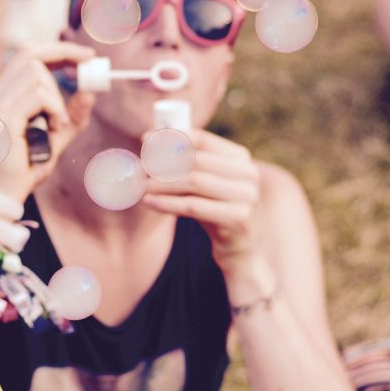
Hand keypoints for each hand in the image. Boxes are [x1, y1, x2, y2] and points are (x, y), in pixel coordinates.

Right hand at [0, 43, 96, 202]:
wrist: (4, 196)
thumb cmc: (25, 170)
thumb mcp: (56, 140)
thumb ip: (71, 119)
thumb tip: (89, 94)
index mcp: (5, 95)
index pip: (28, 55)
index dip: (58, 49)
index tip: (86, 56)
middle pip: (30, 54)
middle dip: (64, 54)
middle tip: (87, 66)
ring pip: (37, 74)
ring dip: (57, 98)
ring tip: (58, 125)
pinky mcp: (3, 118)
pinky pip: (38, 96)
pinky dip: (55, 109)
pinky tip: (55, 128)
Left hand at [140, 130, 263, 276]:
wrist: (239, 252)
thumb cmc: (215, 213)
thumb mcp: (204, 186)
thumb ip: (186, 164)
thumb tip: (149, 140)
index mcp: (241, 159)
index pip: (203, 140)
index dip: (173, 138)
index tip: (145, 141)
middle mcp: (248, 174)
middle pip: (196, 161)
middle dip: (164, 163)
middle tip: (141, 168)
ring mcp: (247, 196)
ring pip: (194, 182)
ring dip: (162, 183)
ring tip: (141, 186)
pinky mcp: (239, 218)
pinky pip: (194, 206)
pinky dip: (168, 203)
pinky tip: (149, 202)